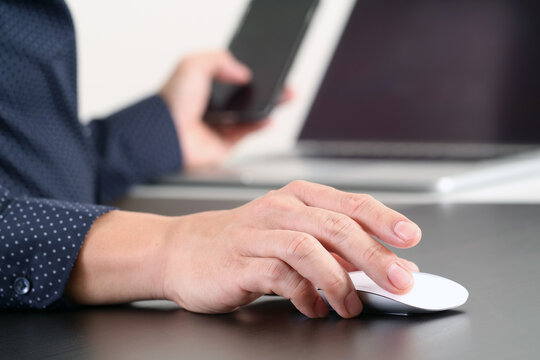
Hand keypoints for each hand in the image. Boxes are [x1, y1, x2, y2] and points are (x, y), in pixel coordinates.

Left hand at [160, 50, 292, 169]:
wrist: (166, 135)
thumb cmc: (171, 104)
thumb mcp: (192, 65)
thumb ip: (219, 59)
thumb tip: (243, 72)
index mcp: (203, 87)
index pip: (232, 76)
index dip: (250, 72)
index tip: (266, 67)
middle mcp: (213, 107)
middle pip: (246, 96)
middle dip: (267, 89)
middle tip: (282, 82)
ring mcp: (220, 125)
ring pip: (252, 114)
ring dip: (270, 105)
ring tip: (285, 96)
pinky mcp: (225, 143)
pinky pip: (249, 132)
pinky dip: (262, 125)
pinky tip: (270, 117)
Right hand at [160, 181, 420, 317]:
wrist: (181, 250)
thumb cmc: (242, 242)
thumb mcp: (289, 234)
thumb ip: (333, 248)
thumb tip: (383, 265)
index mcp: (296, 197)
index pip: (349, 202)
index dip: (383, 219)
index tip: (410, 237)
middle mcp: (279, 209)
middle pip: (335, 225)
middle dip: (373, 254)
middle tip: (399, 278)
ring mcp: (257, 233)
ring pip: (308, 247)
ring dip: (339, 279)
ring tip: (352, 305)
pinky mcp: (239, 261)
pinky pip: (280, 276)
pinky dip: (304, 294)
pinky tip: (313, 308)